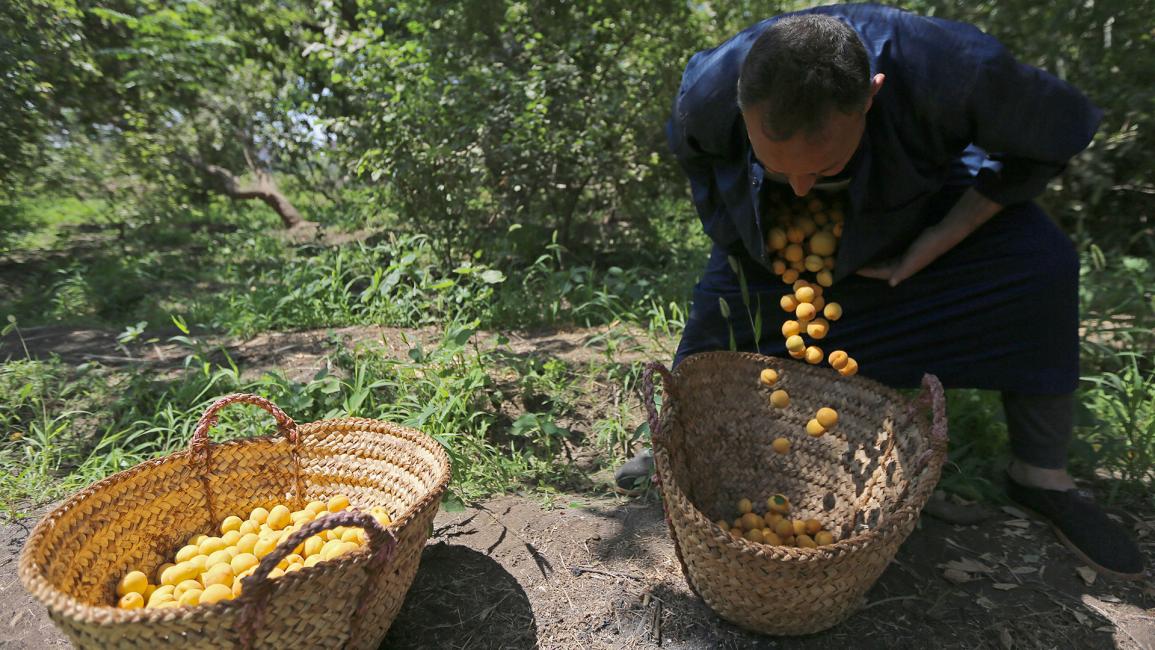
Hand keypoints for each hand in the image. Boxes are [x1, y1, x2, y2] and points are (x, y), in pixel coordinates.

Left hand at [857, 188, 1002, 286]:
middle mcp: (902, 266)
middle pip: (879, 268)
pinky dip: (881, 251)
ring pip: (884, 260)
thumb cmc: (928, 246)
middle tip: (851, 260)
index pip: (878, 273)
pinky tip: (874, 246)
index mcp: (902, 270)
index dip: (866, 272)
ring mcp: (905, 258)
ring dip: (873, 259)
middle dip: (867, 266)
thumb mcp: (914, 259)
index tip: (851, 268)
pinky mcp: (907, 249)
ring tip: (859, 254)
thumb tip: (891, 283)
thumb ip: (902, 271)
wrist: (944, 233)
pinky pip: (890, 252)